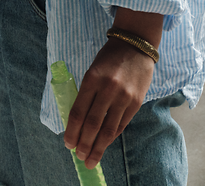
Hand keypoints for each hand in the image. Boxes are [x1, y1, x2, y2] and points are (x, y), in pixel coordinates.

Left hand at [63, 39, 155, 169]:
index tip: (68, 144)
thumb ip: (86, 94)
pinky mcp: (136, 102)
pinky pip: (121, 125)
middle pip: (92, 124)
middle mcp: (108, 89)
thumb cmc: (109, 59)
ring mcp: (124, 97)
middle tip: (79, 156)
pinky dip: (111, 137)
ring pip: (108, 129)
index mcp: (92, 79)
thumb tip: (78, 122)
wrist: (136, 45)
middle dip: (84, 144)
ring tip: (91, 159)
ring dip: (98, 147)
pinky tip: (105, 144)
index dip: (72, 131)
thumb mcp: (92, 71)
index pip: (78, 112)